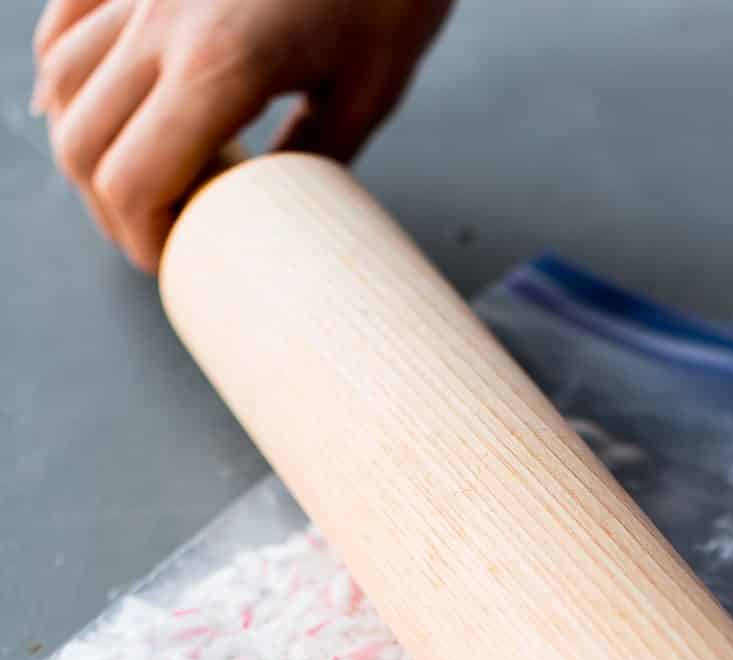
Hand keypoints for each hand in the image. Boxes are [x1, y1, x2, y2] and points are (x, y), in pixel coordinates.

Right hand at [31, 0, 453, 270]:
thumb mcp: (366, 92)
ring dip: (87, 145)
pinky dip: (67, 72)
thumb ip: (309, 160)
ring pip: (63, 82)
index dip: (141, 240)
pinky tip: (101, 104)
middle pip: (82, 143)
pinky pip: (67, 20)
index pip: (133, 183)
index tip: (170, 260)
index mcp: (220, 62)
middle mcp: (162, 19)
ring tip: (138, 178)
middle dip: (110, 208)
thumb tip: (273, 215)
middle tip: (155, 235)